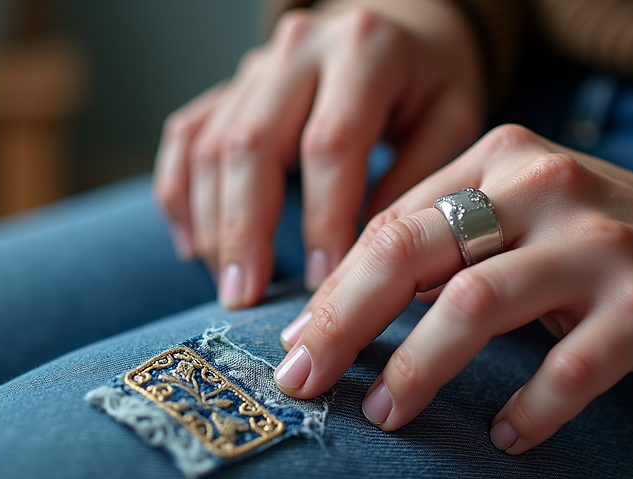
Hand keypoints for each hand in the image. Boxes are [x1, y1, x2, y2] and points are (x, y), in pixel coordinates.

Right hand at [153, 0, 484, 308]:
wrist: (397, 29)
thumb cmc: (429, 82)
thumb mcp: (453, 118)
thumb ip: (418, 179)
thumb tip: (366, 257)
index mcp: (364, 50)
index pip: (331, 142)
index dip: (323, 216)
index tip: (323, 280)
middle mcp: (299, 49)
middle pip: (252, 143)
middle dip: (244, 229)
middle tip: (246, 295)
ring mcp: (255, 66)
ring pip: (211, 145)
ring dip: (212, 223)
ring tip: (229, 284)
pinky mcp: (228, 87)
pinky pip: (186, 137)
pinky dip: (179, 194)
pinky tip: (192, 245)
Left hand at [274, 124, 632, 453]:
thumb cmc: (602, 241)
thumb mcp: (523, 214)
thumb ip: (447, 240)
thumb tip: (347, 302)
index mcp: (501, 158)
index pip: (393, 223)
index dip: (335, 287)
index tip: (296, 339)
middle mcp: (545, 188)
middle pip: (413, 250)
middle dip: (344, 320)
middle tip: (303, 377)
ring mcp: (598, 247)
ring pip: (475, 304)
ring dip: (418, 367)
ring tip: (385, 414)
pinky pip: (567, 370)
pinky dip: (528, 411)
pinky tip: (504, 438)